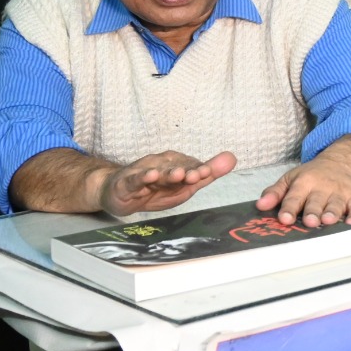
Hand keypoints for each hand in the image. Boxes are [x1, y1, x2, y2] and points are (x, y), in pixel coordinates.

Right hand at [95, 150, 236, 216]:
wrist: (118, 192)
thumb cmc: (154, 189)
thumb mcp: (184, 185)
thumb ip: (207, 173)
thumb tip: (233, 157)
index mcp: (175, 165)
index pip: (190, 166)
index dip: (199, 169)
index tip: (209, 171)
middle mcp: (160, 165)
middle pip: (175, 167)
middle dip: (187, 170)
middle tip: (199, 174)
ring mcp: (143, 172)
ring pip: (157, 173)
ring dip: (168, 173)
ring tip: (178, 174)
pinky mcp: (127, 182)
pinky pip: (135, 179)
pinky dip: (142, 178)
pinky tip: (150, 176)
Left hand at [258, 135, 350, 226]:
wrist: (345, 161)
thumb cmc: (314, 175)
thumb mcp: (292, 178)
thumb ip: (276, 193)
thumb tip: (260, 205)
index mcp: (304, 183)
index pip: (294, 197)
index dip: (289, 208)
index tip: (284, 219)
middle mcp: (322, 188)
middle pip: (316, 202)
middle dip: (312, 212)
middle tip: (309, 222)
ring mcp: (340, 193)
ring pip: (336, 205)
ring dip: (332, 213)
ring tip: (328, 221)